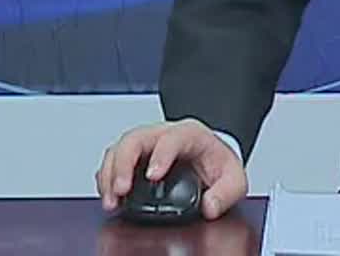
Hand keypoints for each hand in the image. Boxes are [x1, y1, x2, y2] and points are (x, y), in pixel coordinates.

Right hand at [95, 118, 246, 218]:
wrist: (209, 157)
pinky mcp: (134, 155)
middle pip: (136, 137)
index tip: (153, 176)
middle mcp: (164, 133)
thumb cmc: (217, 164)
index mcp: (190, 134)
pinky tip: (109, 195)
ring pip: (119, 147)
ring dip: (110, 172)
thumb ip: (226, 192)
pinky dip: (106, 177)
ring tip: (112, 199)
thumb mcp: (233, 178)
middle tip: (121, 190)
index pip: (172, 137)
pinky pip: (113, 159)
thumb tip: (210, 206)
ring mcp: (146, 143)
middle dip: (124, 164)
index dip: (161, 155)